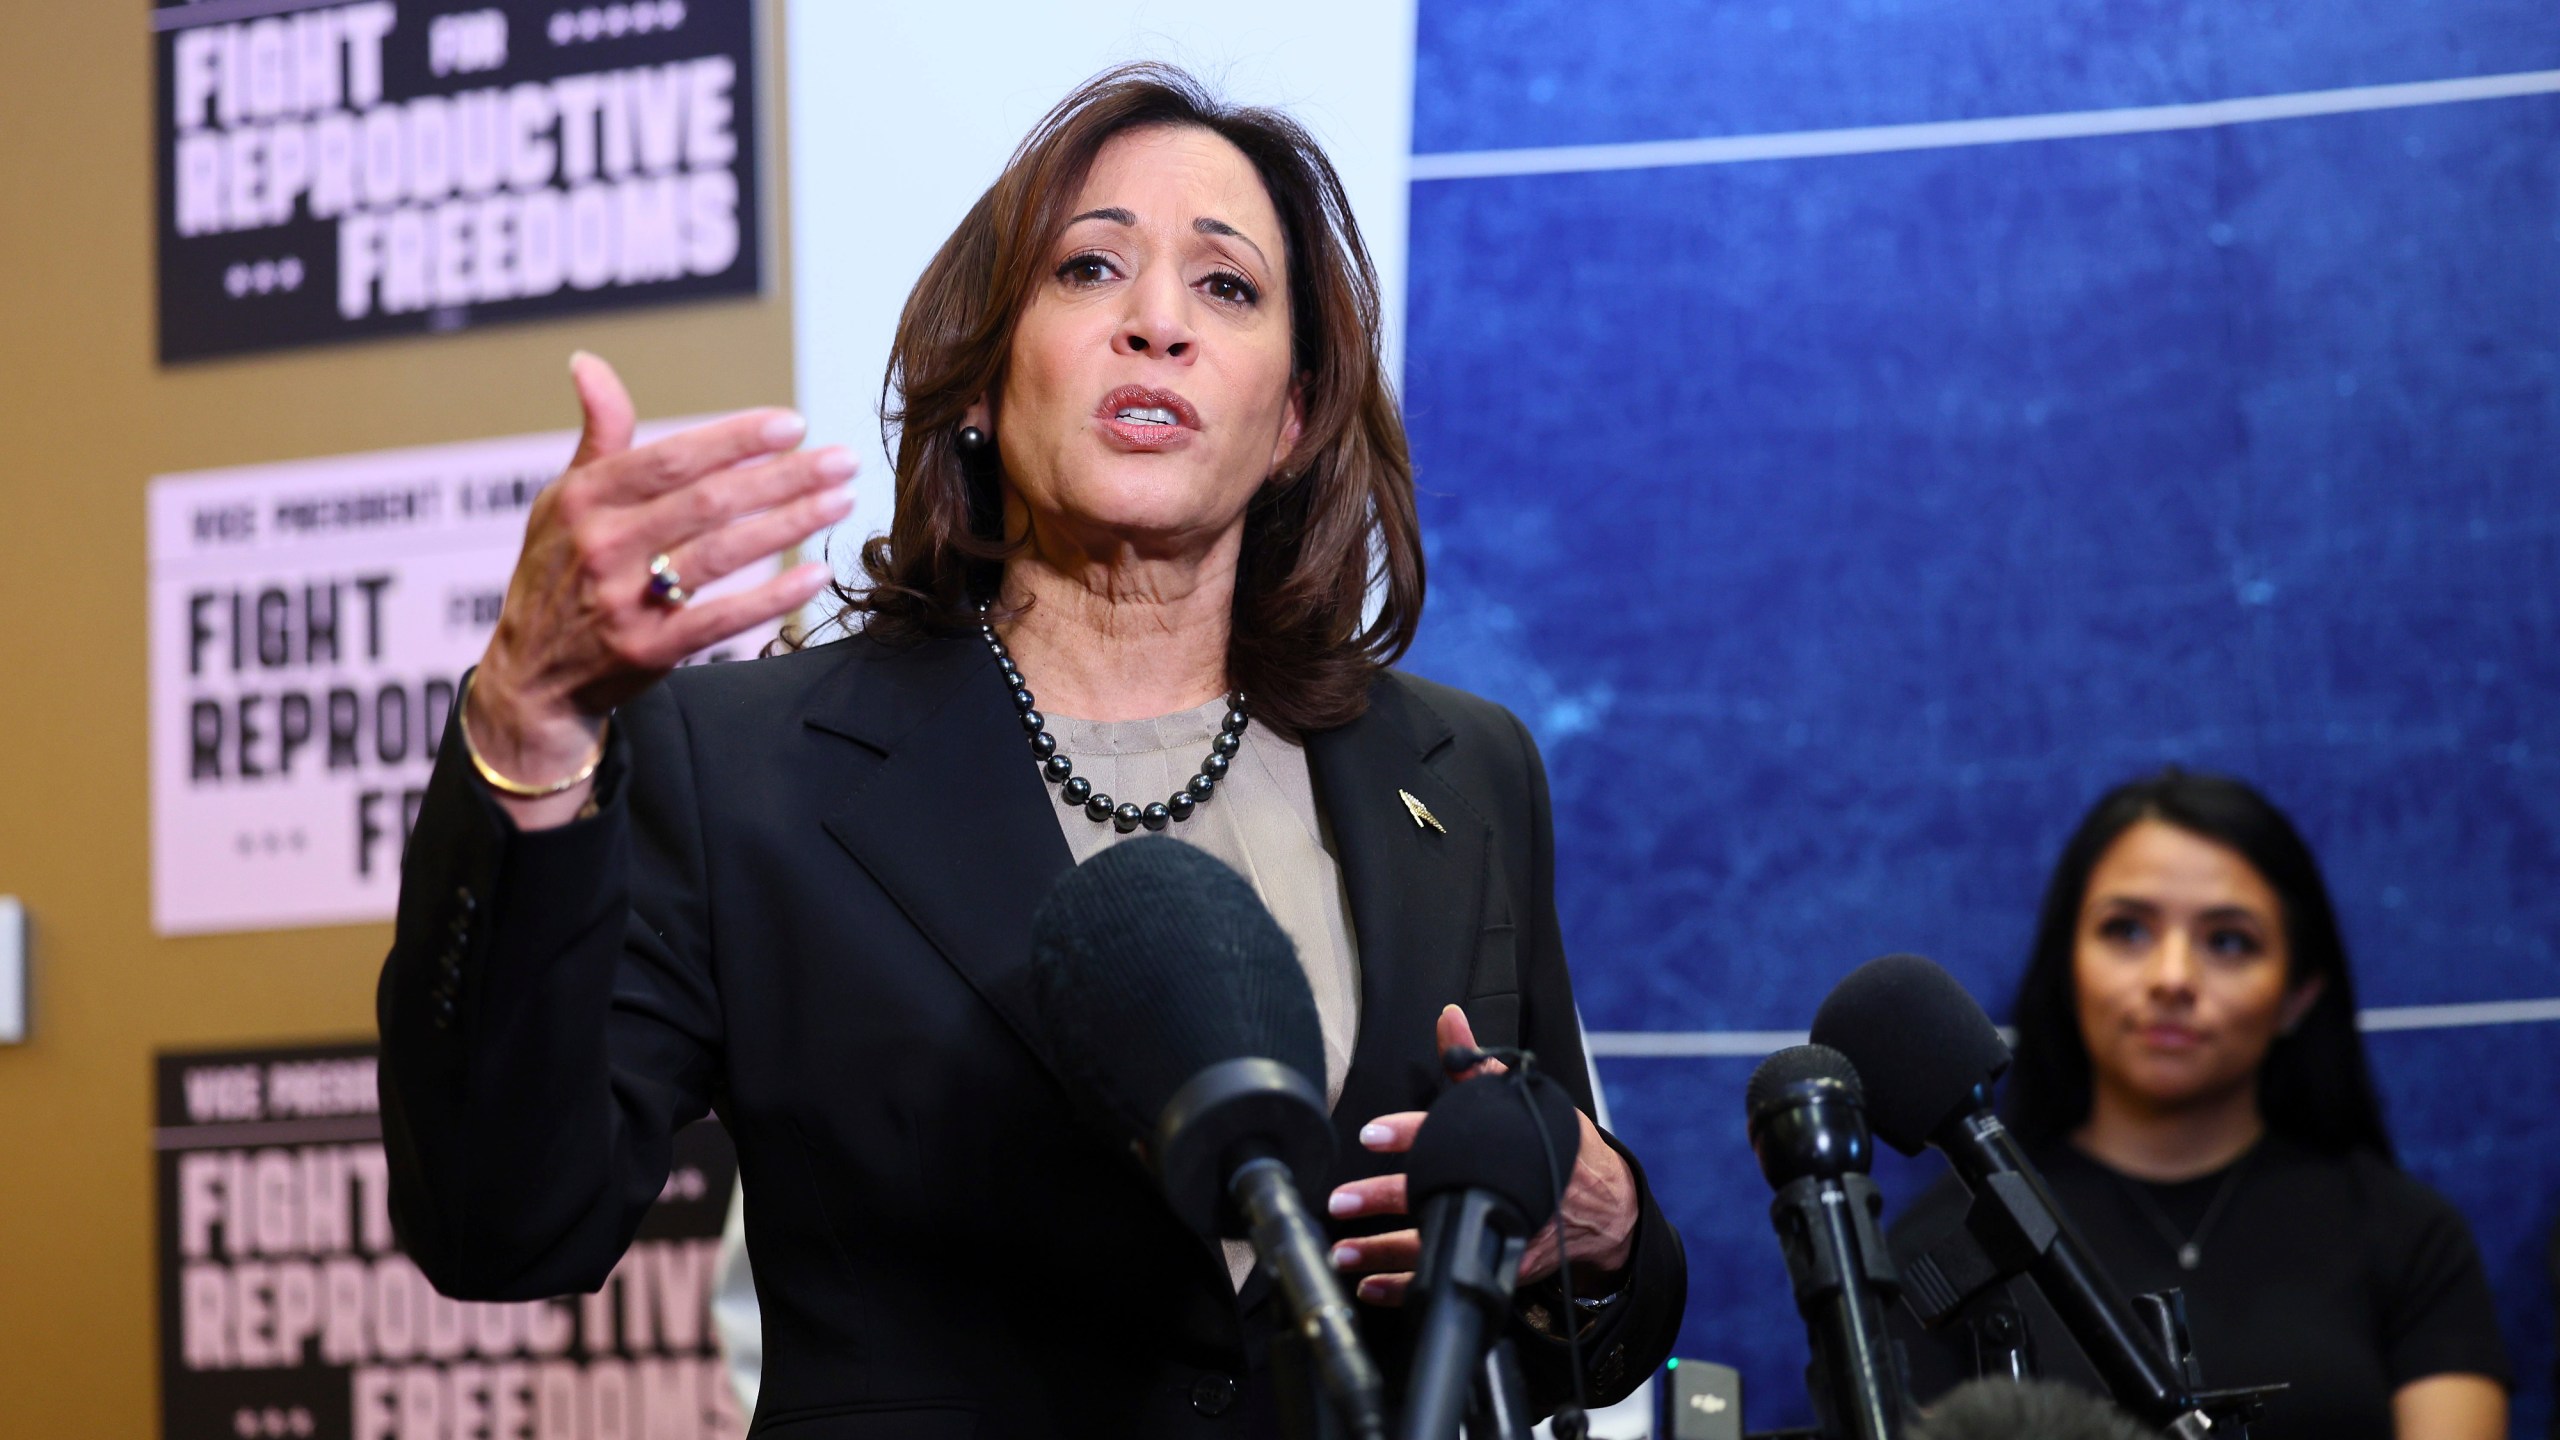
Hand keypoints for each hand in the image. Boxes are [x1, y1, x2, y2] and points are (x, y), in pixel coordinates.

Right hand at [467, 353, 852, 825]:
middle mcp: (604, 544)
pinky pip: (723, 618)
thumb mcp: (564, 499)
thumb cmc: (558, 570)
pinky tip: (816, 573)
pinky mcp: (649, 649)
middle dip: (784, 477)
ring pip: (722, 553)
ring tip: (840, 502)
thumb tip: (587, 362)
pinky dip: (773, 596)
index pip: (672, 457)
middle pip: (709, 502)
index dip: (736, 439)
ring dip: (790, 524)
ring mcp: (626, 600)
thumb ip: (598, 435)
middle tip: (841, 461)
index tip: (793, 425)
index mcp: (586, 497)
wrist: (531, 673)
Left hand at [1324, 1005, 1639, 1304]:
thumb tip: (1448, 1017)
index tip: (1373, 1134)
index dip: (1408, 1134)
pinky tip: (1371, 1287)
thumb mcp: (1520, 1100)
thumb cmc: (1556, 1147)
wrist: (1604, 1205)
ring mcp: (1494, 1233)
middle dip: (1381, 1200)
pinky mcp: (1497, 1267)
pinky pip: (1444, 1279)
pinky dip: (1403, 1288)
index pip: (1447, 1134)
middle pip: (1430, 1195)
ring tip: (1342, 1253)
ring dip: (1380, 1252)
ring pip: (1430, 1246)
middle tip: (1341, 1201)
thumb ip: (1475, 1063)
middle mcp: (1491, 1191)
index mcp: (1494, 1146)